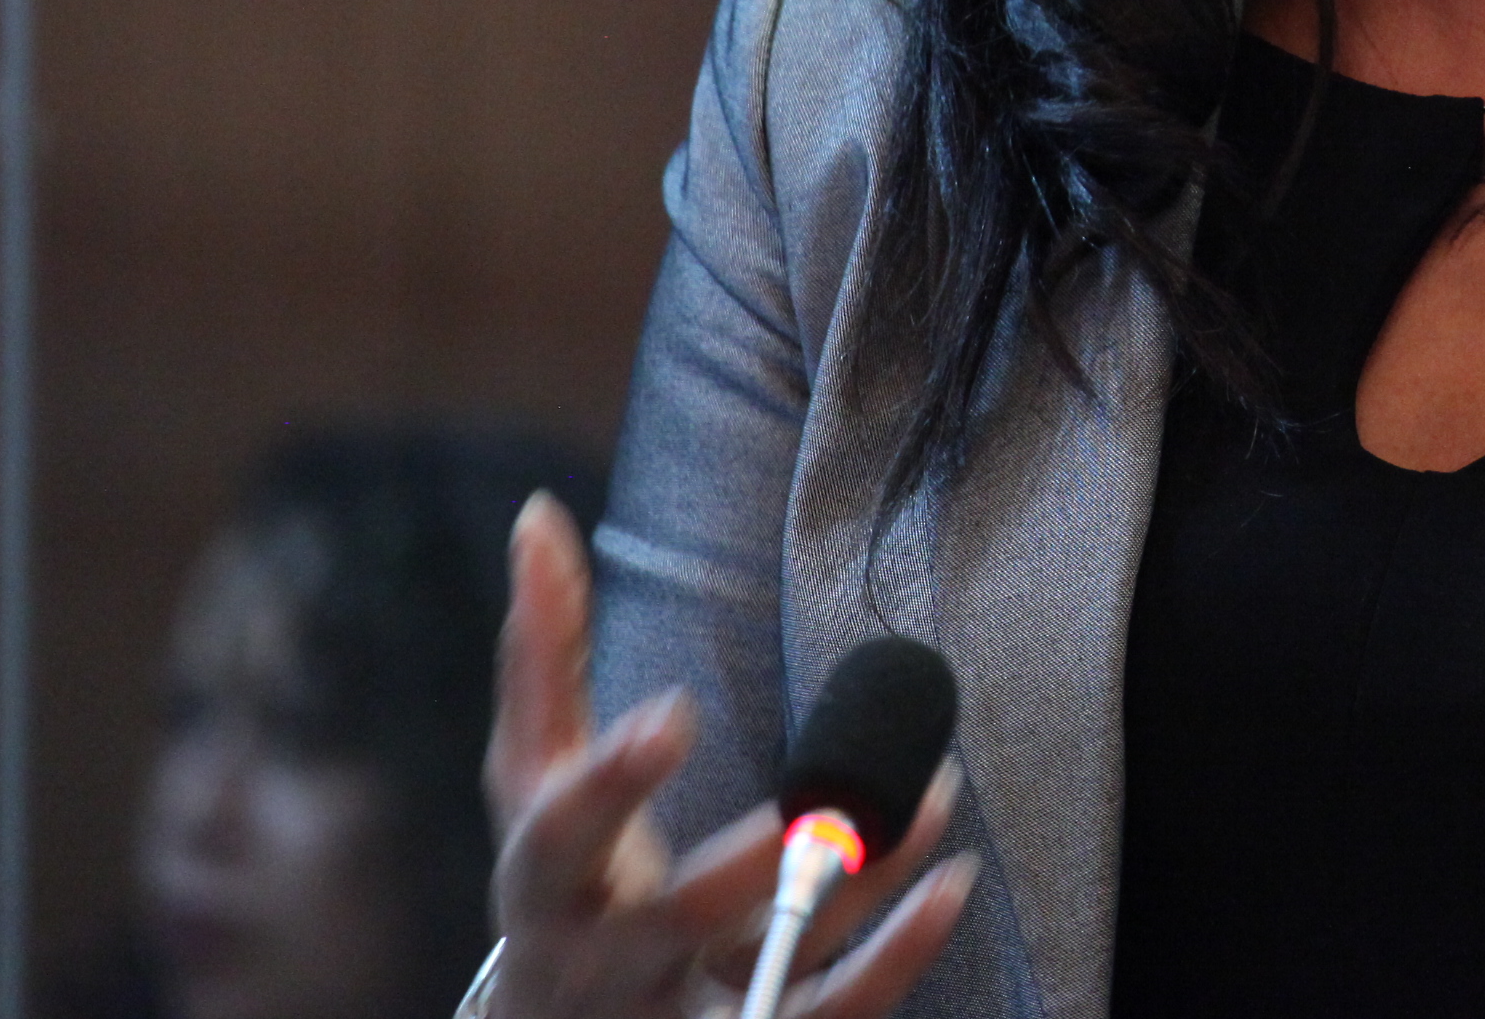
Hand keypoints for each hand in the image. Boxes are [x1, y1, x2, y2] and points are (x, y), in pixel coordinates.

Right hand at [482, 494, 975, 1017]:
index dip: (611, 782)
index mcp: (544, 883)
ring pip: (771, 968)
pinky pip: (829, 1013)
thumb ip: (542, 652)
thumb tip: (539, 515)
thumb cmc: (559, 869)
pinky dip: (897, 958)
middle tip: (811, 810)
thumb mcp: (532, 771)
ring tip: (929, 801)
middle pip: (671, 926)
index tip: (673, 713)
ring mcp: (681, 1013)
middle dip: (741, 869)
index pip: (562, 836)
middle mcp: (607, 961)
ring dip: (859, 893)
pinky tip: (951, 881)